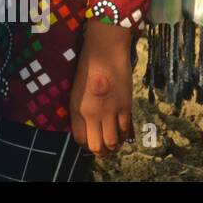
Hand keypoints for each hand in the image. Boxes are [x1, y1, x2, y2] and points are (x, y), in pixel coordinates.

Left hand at [70, 21, 133, 156]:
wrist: (104, 51)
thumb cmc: (87, 67)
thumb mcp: (77, 90)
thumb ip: (81, 109)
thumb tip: (89, 126)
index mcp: (76, 108)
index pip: (80, 139)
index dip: (86, 145)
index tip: (90, 143)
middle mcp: (92, 113)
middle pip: (96, 146)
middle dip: (100, 152)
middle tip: (104, 150)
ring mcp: (110, 111)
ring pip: (113, 143)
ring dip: (113, 146)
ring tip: (113, 144)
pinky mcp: (125, 107)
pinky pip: (126, 131)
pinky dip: (124, 135)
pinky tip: (122, 133)